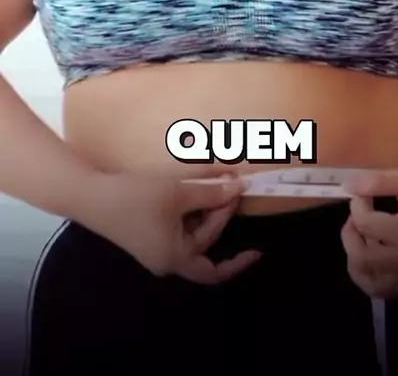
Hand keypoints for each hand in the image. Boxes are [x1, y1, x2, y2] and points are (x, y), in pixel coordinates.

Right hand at [88, 167, 261, 283]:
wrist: (90, 194)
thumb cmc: (135, 199)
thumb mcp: (178, 193)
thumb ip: (210, 192)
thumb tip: (238, 187)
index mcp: (175, 258)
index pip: (213, 264)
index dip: (236, 255)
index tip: (257, 248)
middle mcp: (166, 258)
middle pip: (204, 245)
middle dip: (219, 217)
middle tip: (231, 189)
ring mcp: (155, 245)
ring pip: (191, 232)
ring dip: (205, 209)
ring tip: (216, 183)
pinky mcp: (146, 229)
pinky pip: (177, 223)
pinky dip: (190, 207)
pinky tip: (195, 186)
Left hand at [340, 164, 397, 298]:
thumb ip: (378, 181)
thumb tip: (347, 186)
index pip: (366, 224)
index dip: (356, 202)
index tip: (364, 190)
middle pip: (363, 259)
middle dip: (350, 233)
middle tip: (357, 213)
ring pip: (370, 282)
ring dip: (355, 259)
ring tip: (359, 234)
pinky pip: (382, 288)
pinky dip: (368, 276)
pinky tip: (368, 252)